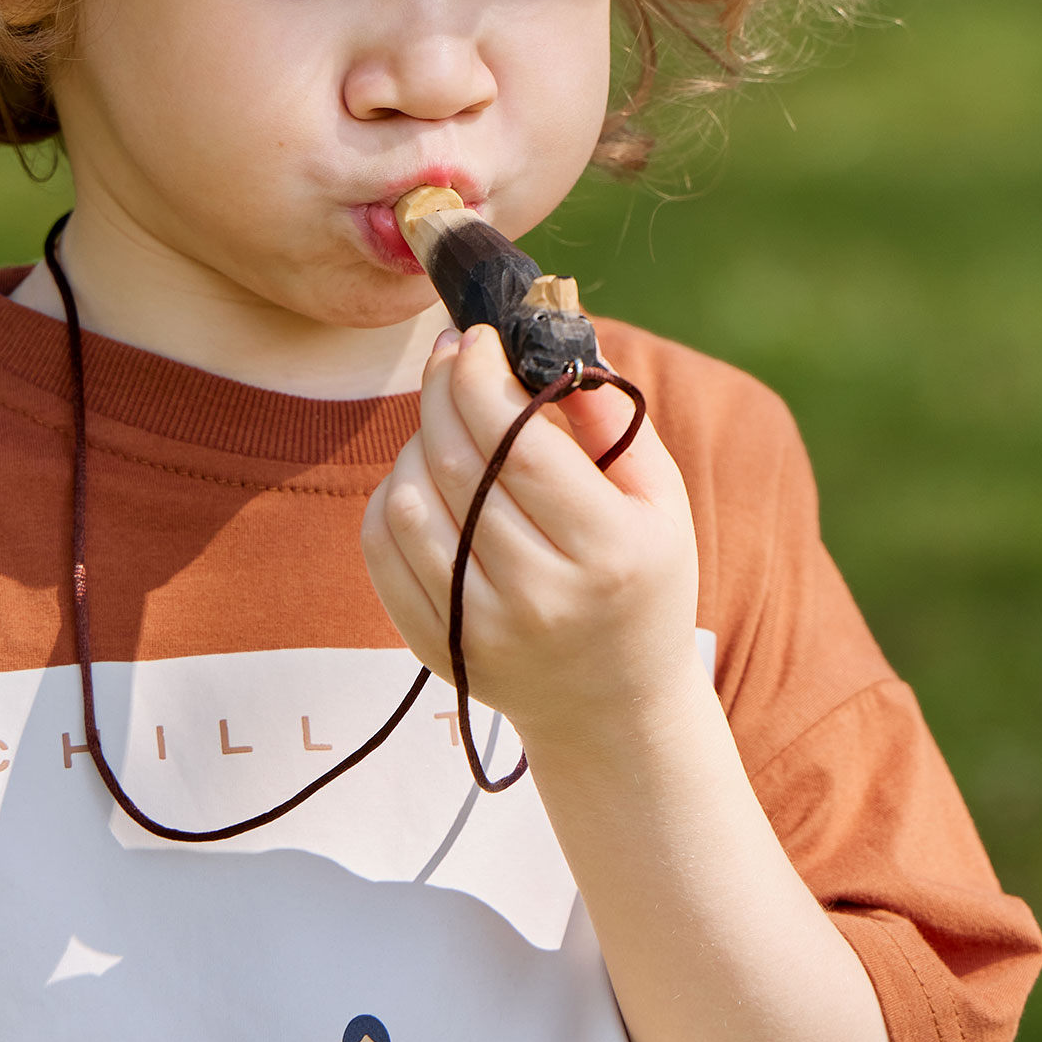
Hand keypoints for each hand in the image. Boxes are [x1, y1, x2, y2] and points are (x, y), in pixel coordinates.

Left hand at [362, 325, 699, 751]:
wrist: (615, 704)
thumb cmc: (645, 579)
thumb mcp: (660, 498)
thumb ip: (613, 420)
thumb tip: (551, 348)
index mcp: (610, 548)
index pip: (520, 443)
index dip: (482, 377)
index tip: (476, 336)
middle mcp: (543, 593)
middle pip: (459, 463)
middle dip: (442, 389)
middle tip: (449, 354)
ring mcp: (483, 626)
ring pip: (409, 502)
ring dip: (416, 441)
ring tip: (446, 422)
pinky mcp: (437, 646)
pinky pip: (381, 550)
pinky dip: (390, 495)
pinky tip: (422, 476)